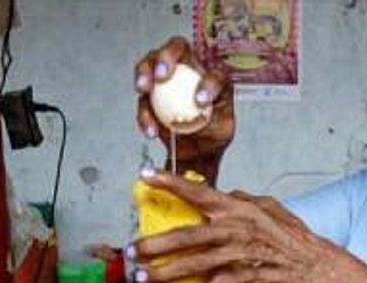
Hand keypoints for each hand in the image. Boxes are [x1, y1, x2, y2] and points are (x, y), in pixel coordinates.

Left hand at [131, 171, 336, 282]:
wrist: (316, 269)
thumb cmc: (295, 240)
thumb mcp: (271, 208)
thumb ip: (244, 200)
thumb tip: (226, 194)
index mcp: (238, 209)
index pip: (198, 192)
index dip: (169, 183)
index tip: (145, 177)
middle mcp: (234, 230)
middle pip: (184, 235)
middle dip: (154, 243)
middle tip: (133, 250)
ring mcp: (237, 255)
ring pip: (192, 264)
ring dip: (164, 273)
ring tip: (145, 278)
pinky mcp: (243, 279)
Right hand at [134, 37, 234, 163]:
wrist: (194, 151)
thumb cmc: (212, 133)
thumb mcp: (223, 128)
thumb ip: (217, 116)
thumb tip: (202, 106)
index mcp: (212, 75)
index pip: (212, 70)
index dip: (207, 82)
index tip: (200, 102)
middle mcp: (188, 70)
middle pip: (177, 48)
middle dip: (166, 56)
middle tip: (162, 75)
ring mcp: (166, 80)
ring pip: (150, 63)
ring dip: (144, 72)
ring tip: (144, 89)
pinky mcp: (150, 97)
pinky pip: (142, 100)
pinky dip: (143, 113)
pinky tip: (150, 128)